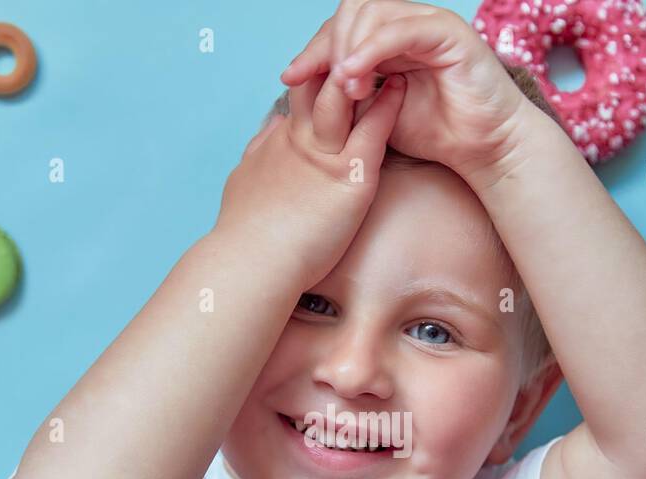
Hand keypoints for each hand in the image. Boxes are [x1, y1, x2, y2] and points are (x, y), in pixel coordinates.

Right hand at [213, 67, 405, 292]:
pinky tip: (402, 88)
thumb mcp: (243, 183)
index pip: (300, 100)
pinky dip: (388, 105)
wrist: (251, 262)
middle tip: (363, 48)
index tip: (332, 69)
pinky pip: (373, 129)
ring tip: (387, 52)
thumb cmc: (245, 237)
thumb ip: (258, 155)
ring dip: (365, 72)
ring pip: (345, 96)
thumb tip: (269, 134)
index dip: (316, 80)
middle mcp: (299, 139)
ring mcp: (324, 154)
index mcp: (278, 144)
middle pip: (320, 85)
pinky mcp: (347, 176)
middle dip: (340, 63)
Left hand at [280, 0, 538, 183]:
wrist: (485, 149)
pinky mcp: (447, 32)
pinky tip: (354, 78)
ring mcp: (428, 23)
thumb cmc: (438, 134)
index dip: (313, 49)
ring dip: (347, 49)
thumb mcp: (376, 115)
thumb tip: (305, 89)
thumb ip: (347, 95)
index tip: (289, 78)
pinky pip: (399, 30)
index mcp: (391, 39)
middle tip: (315, 83)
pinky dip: (370, 51)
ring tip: (345, 90)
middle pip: (350, 11)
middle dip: (325, 45)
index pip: (341, 27)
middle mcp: (408, 24)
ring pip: (371, 12)